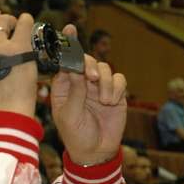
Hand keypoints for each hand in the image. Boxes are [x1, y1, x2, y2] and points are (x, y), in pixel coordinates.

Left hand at [50, 24, 126, 164]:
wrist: (95, 152)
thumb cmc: (75, 135)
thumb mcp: (69, 114)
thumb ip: (74, 91)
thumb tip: (76, 68)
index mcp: (63, 87)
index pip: (64, 62)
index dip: (67, 46)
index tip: (70, 30)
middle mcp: (80, 84)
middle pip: (87, 61)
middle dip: (91, 65)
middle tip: (93, 78)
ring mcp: (98, 87)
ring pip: (105, 68)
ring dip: (105, 81)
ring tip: (103, 100)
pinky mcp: (115, 93)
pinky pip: (119, 80)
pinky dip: (117, 88)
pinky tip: (112, 102)